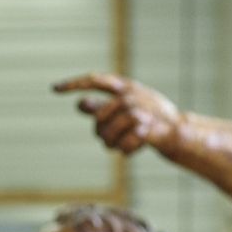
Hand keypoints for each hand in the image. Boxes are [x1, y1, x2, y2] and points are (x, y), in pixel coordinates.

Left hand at [56, 72, 181, 156]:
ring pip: (107, 134)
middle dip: (99, 132)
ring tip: (118, 145)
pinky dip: (124, 151)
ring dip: (110, 145)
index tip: (54, 89)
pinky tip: (131, 149)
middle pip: (98, 118)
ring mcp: (140, 112)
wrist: (177, 130)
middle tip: (107, 139)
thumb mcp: (126, 106)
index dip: (74, 84)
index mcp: (125, 87)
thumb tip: (80, 104)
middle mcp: (131, 96)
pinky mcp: (146, 129)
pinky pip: (122, 146)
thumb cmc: (148, 117)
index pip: (94, 80)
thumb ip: (104, 105)